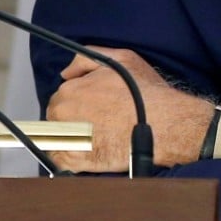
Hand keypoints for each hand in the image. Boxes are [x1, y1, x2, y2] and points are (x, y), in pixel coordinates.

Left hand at [46, 47, 214, 171]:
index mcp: (70, 91)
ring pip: (57, 138)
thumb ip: (87, 58)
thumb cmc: (145, 93)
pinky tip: (88, 151)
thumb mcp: (122, 58)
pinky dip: (69, 156)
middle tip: (96, 121)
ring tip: (95, 136)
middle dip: (72, 118)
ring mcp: (69, 139)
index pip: (62, 96)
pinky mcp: (76, 162)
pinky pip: (60, 160)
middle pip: (57, 117)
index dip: (79, 100)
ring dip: (70, 137)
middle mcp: (63, 115)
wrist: (162, 124)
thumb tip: (67, 72)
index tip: (93, 105)